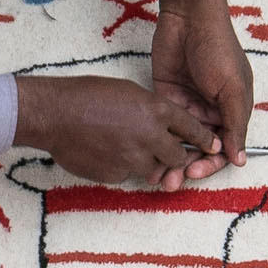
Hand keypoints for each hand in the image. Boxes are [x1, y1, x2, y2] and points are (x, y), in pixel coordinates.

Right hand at [14, 73, 223, 189]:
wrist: (56, 114)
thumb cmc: (88, 95)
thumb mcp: (129, 92)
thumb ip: (151, 111)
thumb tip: (162, 127)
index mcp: (156, 111)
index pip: (191, 129)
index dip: (203, 139)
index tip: (211, 145)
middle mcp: (151, 137)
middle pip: (177, 157)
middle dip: (173, 156)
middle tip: (162, 151)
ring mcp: (134, 159)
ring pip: (152, 168)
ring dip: (143, 161)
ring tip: (119, 144)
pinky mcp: (116, 175)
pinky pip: (126, 174)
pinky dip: (120, 166)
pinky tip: (102, 151)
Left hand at [150, 0, 251, 182]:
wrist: (188, 16)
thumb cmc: (218, 49)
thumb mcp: (233, 89)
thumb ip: (235, 125)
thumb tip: (240, 159)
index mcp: (232, 110)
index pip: (224, 147)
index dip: (212, 163)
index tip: (196, 171)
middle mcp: (210, 111)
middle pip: (200, 149)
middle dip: (188, 167)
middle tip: (174, 180)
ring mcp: (187, 104)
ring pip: (180, 141)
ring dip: (172, 160)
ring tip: (160, 176)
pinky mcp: (165, 96)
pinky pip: (164, 124)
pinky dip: (159, 140)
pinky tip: (150, 153)